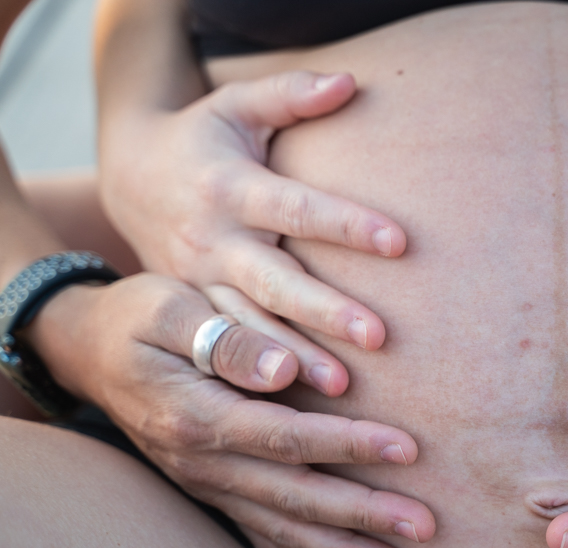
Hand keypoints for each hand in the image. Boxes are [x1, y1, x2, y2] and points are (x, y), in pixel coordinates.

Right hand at [28, 274, 434, 547]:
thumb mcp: (170, 309)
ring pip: (284, 530)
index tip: (407, 448)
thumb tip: (286, 368)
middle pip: (295, 497)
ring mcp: (208, 486)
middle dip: (363, 515)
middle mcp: (203, 464)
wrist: (87, 353)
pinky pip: (263, 540)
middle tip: (424, 527)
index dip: (347, 444)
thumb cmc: (137, 318)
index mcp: (197, 416)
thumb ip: (227, 339)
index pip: (285, 438)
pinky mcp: (214, 494)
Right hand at [99, 70, 404, 364]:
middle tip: (378, 335)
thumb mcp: (235, 105)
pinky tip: (299, 409)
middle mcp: (213, 241)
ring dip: (294, 359)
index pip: (295, 206)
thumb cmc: (203, 139)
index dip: (346, 223)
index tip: (400, 241)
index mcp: (229, 188)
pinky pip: (226, 352)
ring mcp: (199, 282)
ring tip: (342, 388)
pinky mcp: (194, 311)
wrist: (131, 179)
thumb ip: (289, 93)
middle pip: (273, 279)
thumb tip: (349, 81)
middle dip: (324, 309)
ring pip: (248, 327)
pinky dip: (259, 381)